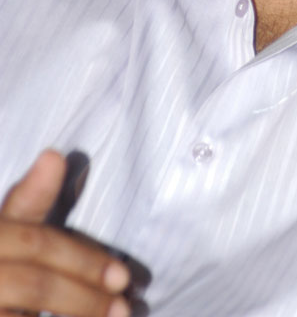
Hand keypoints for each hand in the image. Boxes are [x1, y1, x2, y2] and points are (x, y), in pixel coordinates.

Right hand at [0, 150, 130, 315]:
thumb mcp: (9, 229)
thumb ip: (30, 200)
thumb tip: (54, 156)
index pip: (38, 244)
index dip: (83, 260)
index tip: (124, 276)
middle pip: (36, 284)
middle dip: (84, 297)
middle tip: (125, 308)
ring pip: (27, 310)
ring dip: (77, 315)